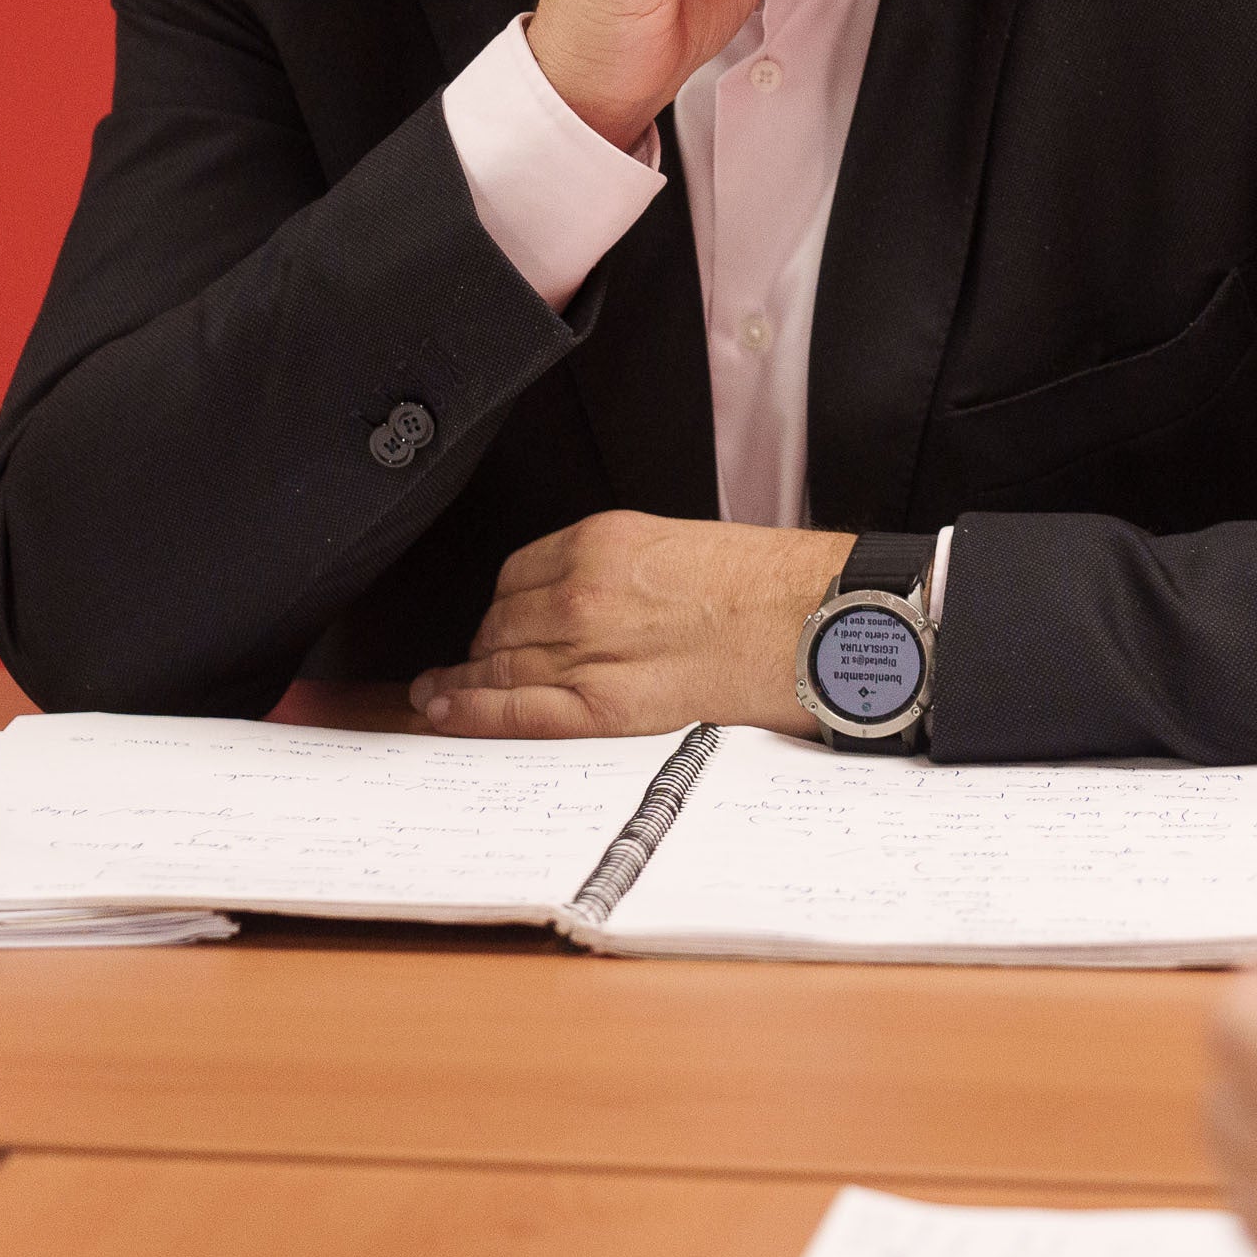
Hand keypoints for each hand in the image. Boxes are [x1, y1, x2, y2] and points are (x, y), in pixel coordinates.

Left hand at [409, 510, 847, 736]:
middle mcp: (581, 591)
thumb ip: (619, 571)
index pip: (514, 580)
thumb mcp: (678, 547)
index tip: (499, 628)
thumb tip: (588, 607)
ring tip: (442, 700)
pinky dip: (471, 714)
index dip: (501, 611)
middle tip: (475, 670)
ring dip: (464, 686)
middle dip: (483, 652)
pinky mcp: (602, 702)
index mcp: (600, 541)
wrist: (814, 620)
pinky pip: (515, 711)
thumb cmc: (768, 586)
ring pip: (494, 668)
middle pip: (498, 626)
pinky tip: (446, 715)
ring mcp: (586, 648)